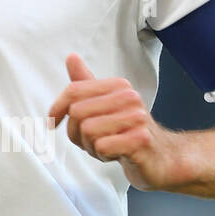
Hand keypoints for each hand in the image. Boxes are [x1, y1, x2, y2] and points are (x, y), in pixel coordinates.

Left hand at [48, 53, 184, 190]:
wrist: (161, 157)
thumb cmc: (129, 132)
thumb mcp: (105, 106)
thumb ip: (87, 84)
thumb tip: (71, 57)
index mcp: (118, 86)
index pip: (74, 91)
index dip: (57, 109)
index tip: (53, 122)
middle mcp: (129, 98)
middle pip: (77, 112)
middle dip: (76, 133)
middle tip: (91, 141)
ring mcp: (137, 118)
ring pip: (87, 131)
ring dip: (90, 146)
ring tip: (106, 147)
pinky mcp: (140, 140)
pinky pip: (102, 146)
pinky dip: (102, 155)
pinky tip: (116, 154)